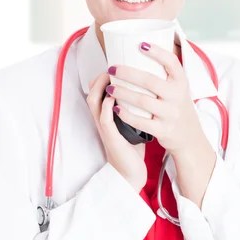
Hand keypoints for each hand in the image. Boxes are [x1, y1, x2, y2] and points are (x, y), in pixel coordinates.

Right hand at [86, 72, 146, 192]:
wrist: (131, 172)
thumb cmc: (132, 148)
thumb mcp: (131, 123)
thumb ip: (133, 108)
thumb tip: (148, 89)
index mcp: (106, 115)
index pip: (97, 91)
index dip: (101, 77)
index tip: (115, 67)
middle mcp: (102, 119)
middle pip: (91, 92)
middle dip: (100, 78)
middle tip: (112, 68)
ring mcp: (104, 128)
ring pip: (93, 102)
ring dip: (101, 88)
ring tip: (111, 77)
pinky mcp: (111, 138)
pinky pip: (104, 119)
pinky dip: (107, 106)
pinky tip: (112, 98)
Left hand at [105, 42, 206, 156]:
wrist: (189, 136)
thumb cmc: (176, 106)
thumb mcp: (178, 88)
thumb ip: (164, 75)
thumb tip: (139, 50)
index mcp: (181, 82)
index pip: (172, 62)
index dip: (158, 52)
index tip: (141, 44)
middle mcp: (177, 96)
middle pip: (150, 81)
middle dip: (127, 73)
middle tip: (112, 69)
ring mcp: (170, 114)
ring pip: (142, 101)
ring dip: (122, 93)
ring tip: (110, 88)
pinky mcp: (163, 130)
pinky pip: (141, 122)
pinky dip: (126, 115)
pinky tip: (115, 108)